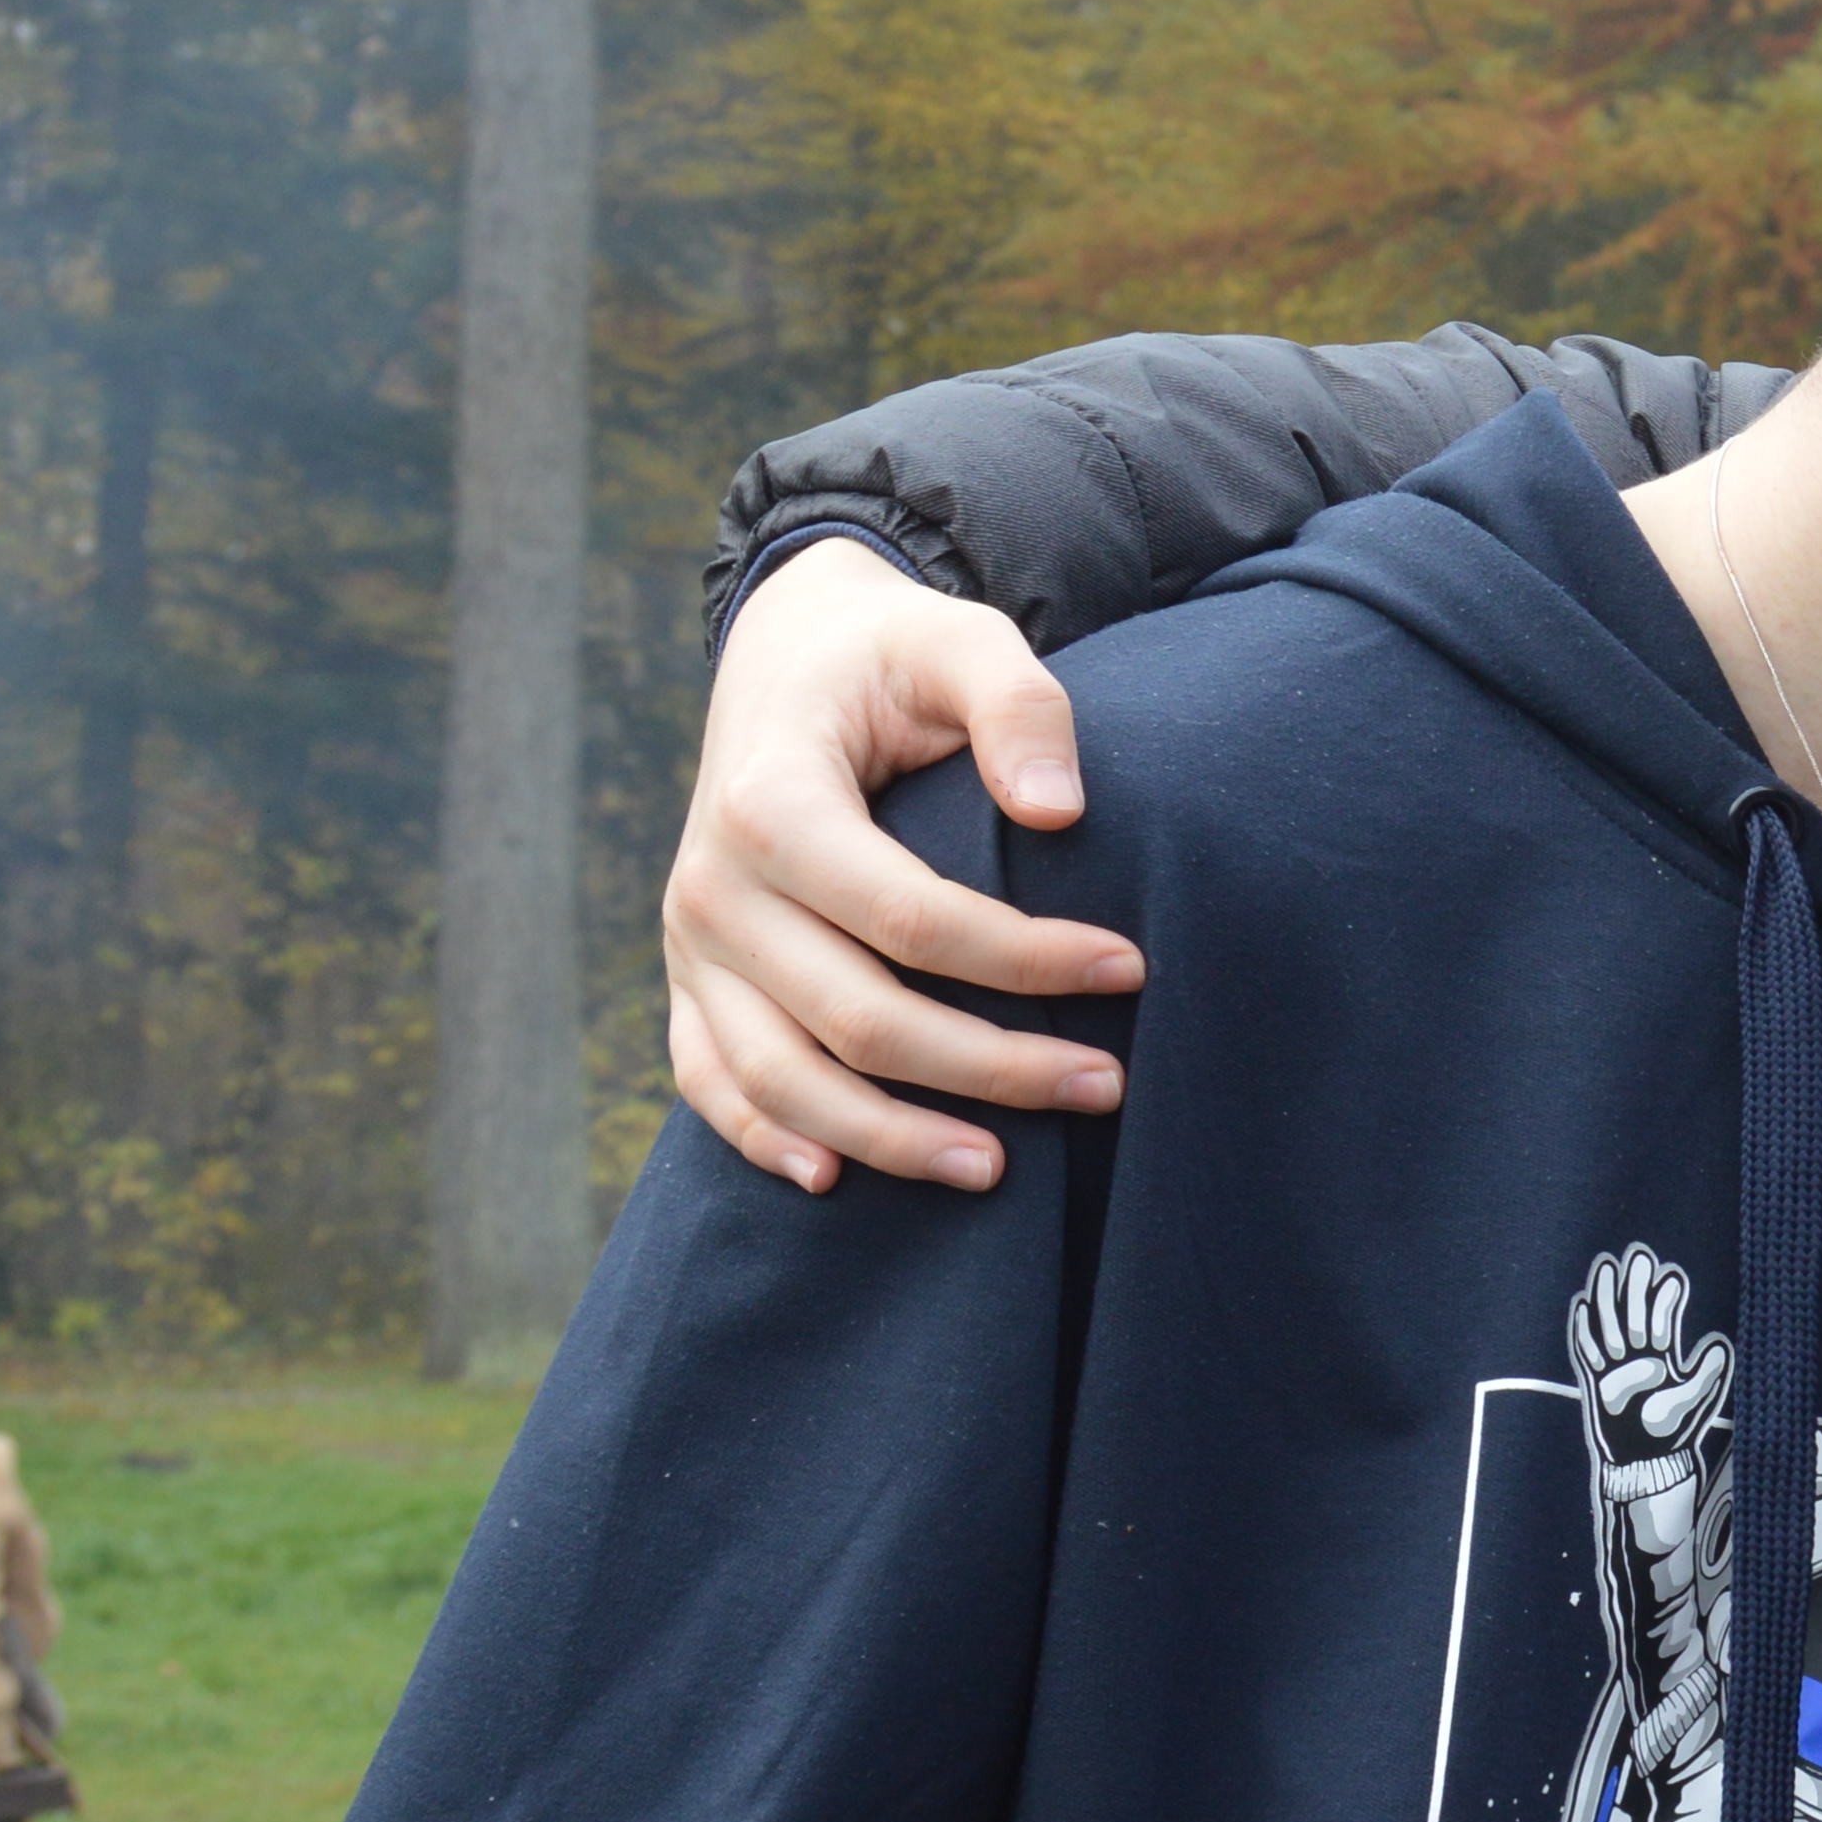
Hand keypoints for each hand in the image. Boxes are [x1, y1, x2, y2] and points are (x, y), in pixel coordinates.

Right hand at [665, 538, 1142, 1192]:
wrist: (786, 654)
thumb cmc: (890, 652)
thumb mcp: (960, 639)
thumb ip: (1019, 705)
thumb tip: (1059, 813)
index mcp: (774, 799)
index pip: (912, 917)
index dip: (1025, 958)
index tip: (1130, 970)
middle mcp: (713, 883)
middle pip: (858, 1017)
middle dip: (988, 1068)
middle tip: (1105, 1087)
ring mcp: (692, 941)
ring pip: (781, 1075)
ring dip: (889, 1137)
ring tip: (998, 1171)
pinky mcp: (690, 977)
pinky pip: (711, 1079)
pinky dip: (764, 1137)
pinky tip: (836, 1182)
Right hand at [1573, 1246, 1731, 1462]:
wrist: (1644, 1462)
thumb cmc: (1671, 1433)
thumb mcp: (1694, 1400)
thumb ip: (1706, 1374)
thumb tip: (1721, 1345)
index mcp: (1663, 1359)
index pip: (1663, 1321)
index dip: (1665, 1299)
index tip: (1669, 1275)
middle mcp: (1637, 1359)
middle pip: (1633, 1314)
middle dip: (1634, 1286)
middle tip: (1637, 1254)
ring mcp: (1614, 1369)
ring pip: (1608, 1325)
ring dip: (1606, 1297)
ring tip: (1604, 1266)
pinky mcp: (1595, 1382)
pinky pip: (1586, 1351)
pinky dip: (1583, 1330)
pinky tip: (1581, 1305)